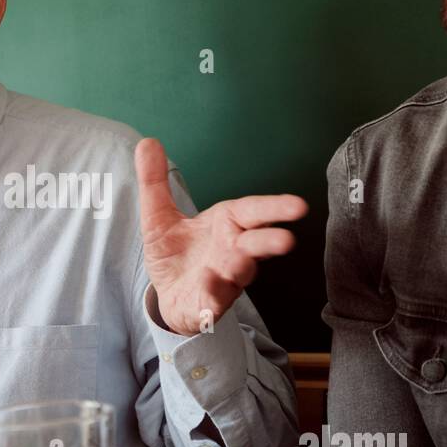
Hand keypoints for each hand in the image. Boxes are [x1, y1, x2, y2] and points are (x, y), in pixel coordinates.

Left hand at [134, 138, 306, 336]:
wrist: (167, 296)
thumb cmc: (174, 253)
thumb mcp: (157, 216)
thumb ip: (154, 182)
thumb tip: (147, 142)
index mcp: (225, 224)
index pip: (253, 211)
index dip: (274, 207)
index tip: (299, 205)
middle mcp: (232, 251)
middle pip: (256, 244)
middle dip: (270, 242)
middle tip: (287, 240)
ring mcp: (224, 279)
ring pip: (240, 273)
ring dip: (241, 268)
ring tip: (240, 261)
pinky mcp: (209, 304)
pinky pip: (214, 300)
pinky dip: (214, 293)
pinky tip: (209, 284)